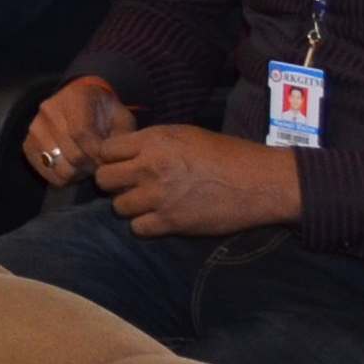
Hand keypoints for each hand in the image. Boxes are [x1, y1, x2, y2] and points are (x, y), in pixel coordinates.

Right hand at [24, 75, 134, 190]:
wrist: (78, 101)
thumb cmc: (103, 112)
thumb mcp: (120, 117)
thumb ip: (121, 137)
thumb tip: (114, 161)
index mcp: (75, 97)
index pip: (82, 133)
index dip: (97, 154)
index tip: (107, 162)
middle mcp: (49, 109)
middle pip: (71, 153)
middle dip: (90, 166)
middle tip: (98, 167)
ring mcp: (35, 126)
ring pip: (58, 165)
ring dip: (76, 173)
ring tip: (85, 167)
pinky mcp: (27, 143)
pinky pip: (44, 171)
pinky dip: (61, 177)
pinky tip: (72, 168)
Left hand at [91, 123, 300, 237]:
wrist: (258, 182)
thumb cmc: (226, 154)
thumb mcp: (184, 135)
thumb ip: (152, 143)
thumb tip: (125, 153)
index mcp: (153, 141)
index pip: (106, 151)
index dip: (111, 158)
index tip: (122, 164)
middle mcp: (150, 167)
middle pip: (104, 179)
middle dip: (114, 183)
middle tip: (130, 186)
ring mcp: (159, 196)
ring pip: (118, 206)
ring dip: (130, 206)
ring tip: (148, 204)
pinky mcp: (172, 222)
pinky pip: (138, 228)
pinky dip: (146, 225)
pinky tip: (159, 218)